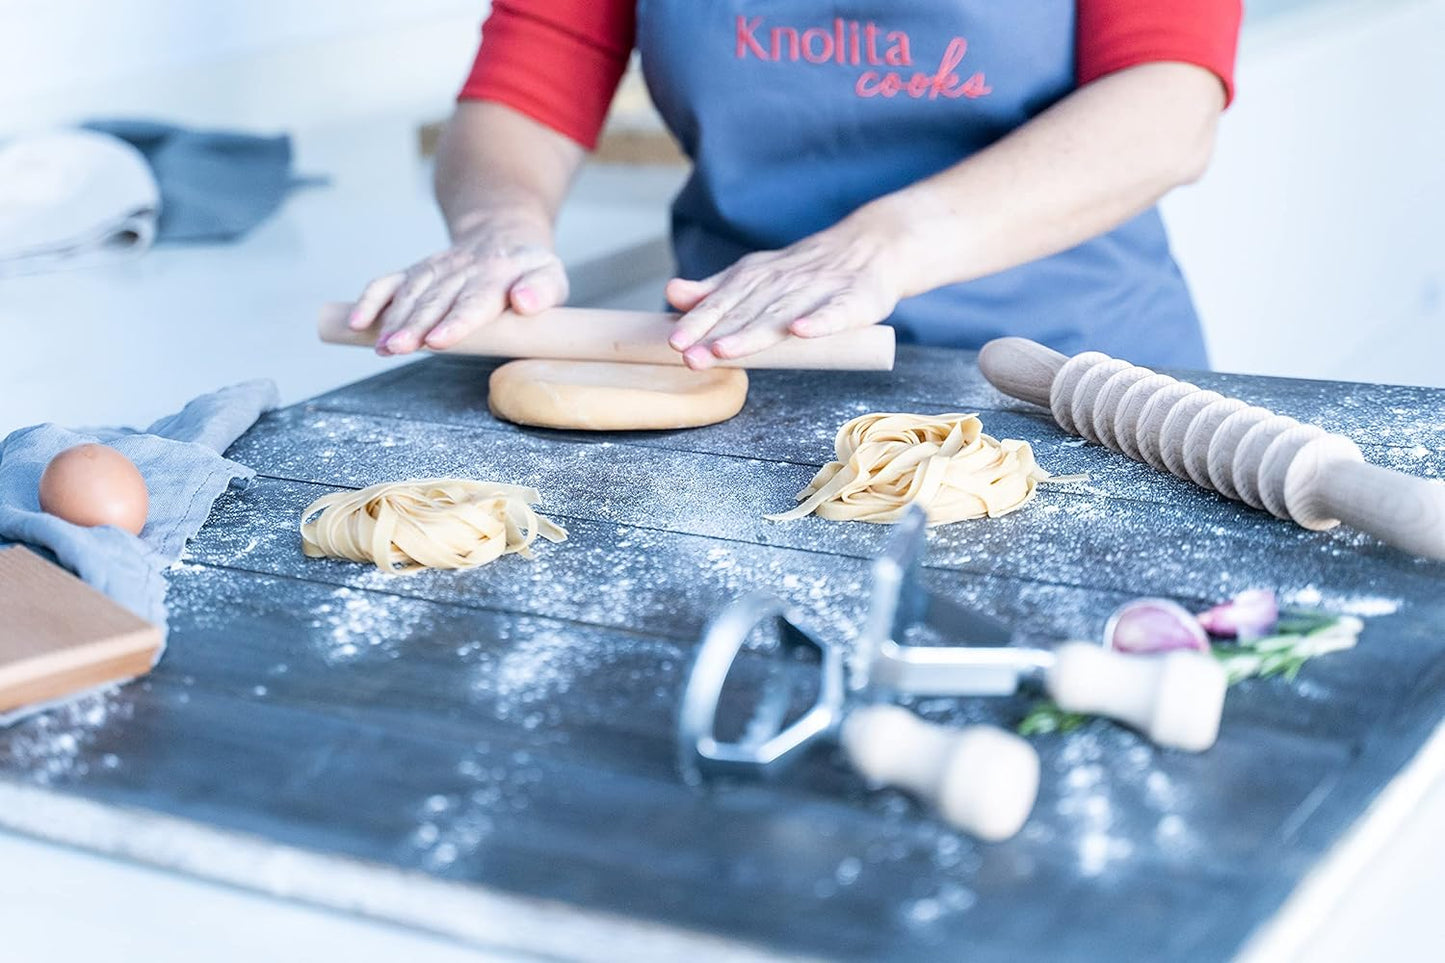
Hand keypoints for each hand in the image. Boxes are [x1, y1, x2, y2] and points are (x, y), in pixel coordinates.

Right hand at [347, 210, 566, 355]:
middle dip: (414, 325)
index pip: (473, 302)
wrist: (500, 232)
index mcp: (496, 276)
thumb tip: (525, 302)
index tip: (438, 340)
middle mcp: (461, 271)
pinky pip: (389, 283)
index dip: (455, 322)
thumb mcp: (551, 275)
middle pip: (435, 301)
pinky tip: (356, 323)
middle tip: (397, 348)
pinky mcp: (417, 272)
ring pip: (410, 294)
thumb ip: (543, 290)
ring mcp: (436, 270)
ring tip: (382, 347)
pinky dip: (371, 301)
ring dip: (393, 320)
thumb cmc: (528, 269)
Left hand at [665, 212, 906, 369]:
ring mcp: (818, 291)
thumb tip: (672, 293)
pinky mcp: (852, 300)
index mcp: (758, 277)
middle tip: (690, 358)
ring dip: (753, 333)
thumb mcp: (757, 274)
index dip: (698, 323)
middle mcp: (783, 282)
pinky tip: (802, 331)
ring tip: (726, 350)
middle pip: (746, 313)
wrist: (871, 248)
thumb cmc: (806, 272)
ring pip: (782, 316)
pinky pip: (834, 312)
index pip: (723, 302)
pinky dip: (819, 321)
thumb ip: (716, 289)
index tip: (675, 342)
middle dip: (716, 335)